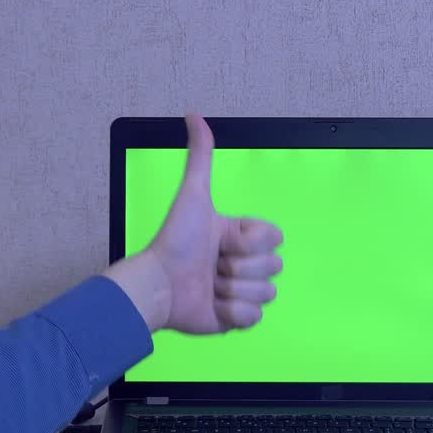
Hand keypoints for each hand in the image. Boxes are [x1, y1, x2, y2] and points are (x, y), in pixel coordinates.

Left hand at [107, 113, 282, 332]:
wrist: (158, 285)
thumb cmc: (174, 241)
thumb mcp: (193, 195)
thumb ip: (200, 156)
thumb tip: (193, 113)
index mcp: (240, 236)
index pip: (275, 238)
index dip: (250, 242)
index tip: (222, 240)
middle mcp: (243, 264)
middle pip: (274, 267)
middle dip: (239, 268)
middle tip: (210, 265)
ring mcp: (241, 292)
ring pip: (266, 294)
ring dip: (234, 290)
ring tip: (208, 286)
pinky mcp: (235, 319)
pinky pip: (255, 318)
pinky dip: (233, 313)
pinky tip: (212, 305)